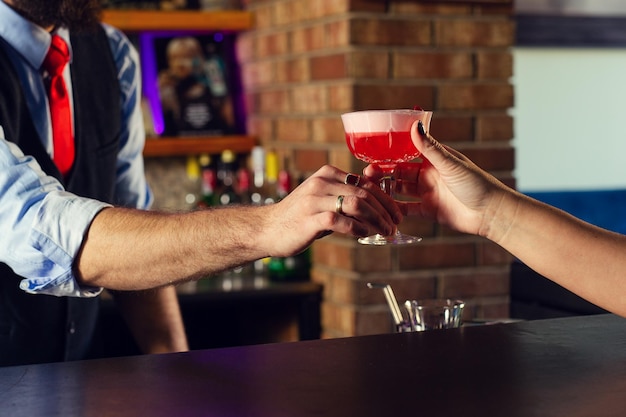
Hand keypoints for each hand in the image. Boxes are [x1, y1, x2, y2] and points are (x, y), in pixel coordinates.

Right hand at [260, 165, 401, 255]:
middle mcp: (321, 182)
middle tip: (394, 226)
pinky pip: (340, 221)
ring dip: (376, 220)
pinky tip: (363, 234)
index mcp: (327, 173)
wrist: (268, 228)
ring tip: (384, 232)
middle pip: (364, 193)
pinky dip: (357, 228)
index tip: (396, 214)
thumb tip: (377, 180)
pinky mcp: (309, 219)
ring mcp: (314, 200)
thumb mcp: (325, 197)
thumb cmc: (300, 215)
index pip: (365, 182)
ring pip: (356, 204)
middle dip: (385, 211)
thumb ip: (349, 190)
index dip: (385, 199)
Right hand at [363, 121, 509, 236]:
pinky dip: (396, 209)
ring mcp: (428, 193)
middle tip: (367, 174)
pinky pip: (407, 209)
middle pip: (400, 171)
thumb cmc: (476, 184)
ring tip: (370, 190)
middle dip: (384, 172)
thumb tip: (415, 124)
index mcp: (434, 160)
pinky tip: (382, 209)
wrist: (490, 213)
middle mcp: (429, 175)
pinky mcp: (429, 210)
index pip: (407, 152)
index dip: (390, 152)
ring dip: (386, 189)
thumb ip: (430, 147)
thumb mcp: (450, 164)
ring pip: (400, 190)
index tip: (373, 152)